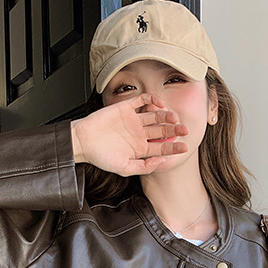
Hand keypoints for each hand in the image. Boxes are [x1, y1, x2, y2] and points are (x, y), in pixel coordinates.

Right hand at [72, 94, 187, 174]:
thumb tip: (161, 161)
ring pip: (155, 115)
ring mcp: (133, 120)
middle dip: (174, 130)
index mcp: (141, 149)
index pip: (162, 147)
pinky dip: (152, 100)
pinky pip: (142, 100)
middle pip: (162, 130)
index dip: (174, 147)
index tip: (184, 147)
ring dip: (165, 116)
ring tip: (173, 118)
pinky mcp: (125, 108)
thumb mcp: (124, 168)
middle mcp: (139, 134)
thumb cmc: (100, 156)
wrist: (82, 141)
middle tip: (183, 129)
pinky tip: (159, 104)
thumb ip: (144, 167)